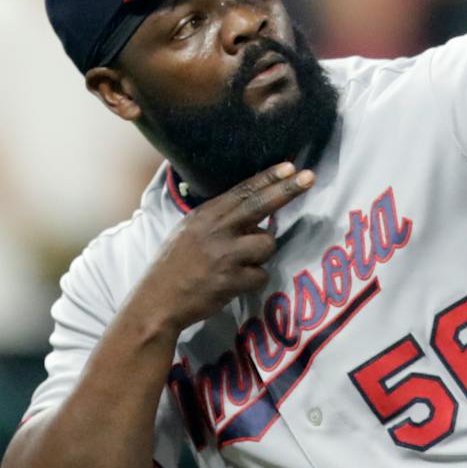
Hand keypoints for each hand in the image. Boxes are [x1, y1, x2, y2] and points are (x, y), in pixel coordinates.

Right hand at [133, 162, 313, 334]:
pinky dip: (253, 280)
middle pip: (259, 205)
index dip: (267, 177)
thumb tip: (256, 210)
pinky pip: (261, 275)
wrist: (156, 301)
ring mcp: (223, 255)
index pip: (242, 191)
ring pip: (267, 244)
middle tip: (310, 177)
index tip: (290, 166)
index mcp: (205, 215)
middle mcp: (215, 230)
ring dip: (261, 254)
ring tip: (239, 264)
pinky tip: (234, 284)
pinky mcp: (230, 281)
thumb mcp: (190, 230)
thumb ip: (220, 218)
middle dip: (287, 190)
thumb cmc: (176, 264)